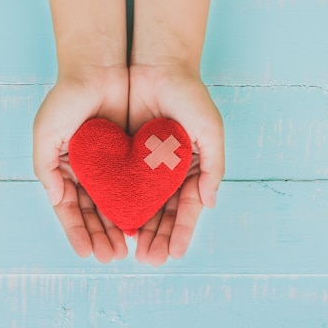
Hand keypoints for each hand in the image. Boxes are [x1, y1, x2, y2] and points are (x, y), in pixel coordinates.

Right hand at [33, 66, 128, 262]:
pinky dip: (136, 205)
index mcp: (64, 169)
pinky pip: (134, 186)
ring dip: (118, 228)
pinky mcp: (131, 156)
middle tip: (110, 257)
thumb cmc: (67, 97)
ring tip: (127, 250)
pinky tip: (141, 224)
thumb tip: (55, 198)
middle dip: (100, 236)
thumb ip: (44, 167)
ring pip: (114, 204)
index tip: (86, 253)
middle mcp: (86, 172)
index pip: (70, 209)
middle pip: (93, 212)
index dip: (77, 232)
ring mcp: (109, 166)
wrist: (98, 67)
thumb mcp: (46, 131)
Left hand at [128, 64, 224, 264]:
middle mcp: (168, 174)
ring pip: (141, 206)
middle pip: (163, 214)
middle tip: (149, 261)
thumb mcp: (209, 128)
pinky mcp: (122, 158)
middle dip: (158, 238)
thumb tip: (209, 203)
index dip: (182, 232)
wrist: (157, 66)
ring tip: (131, 253)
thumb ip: (213, 166)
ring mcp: (145, 167)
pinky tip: (114, 226)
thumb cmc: (189, 95)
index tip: (174, 254)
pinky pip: (119, 187)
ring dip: (138, 230)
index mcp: (191, 170)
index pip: (187, 209)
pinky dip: (118, 207)